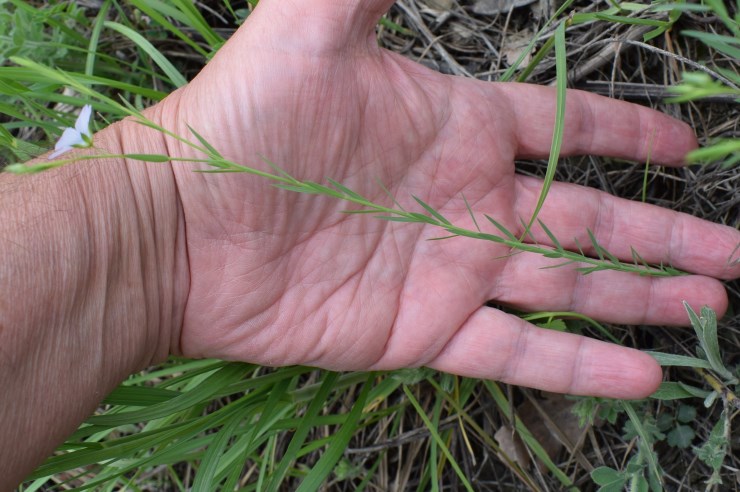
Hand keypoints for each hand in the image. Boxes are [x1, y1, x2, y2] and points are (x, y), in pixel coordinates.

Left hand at [143, 0, 738, 397]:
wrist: (181, 227)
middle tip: (730, 253)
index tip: (686, 148)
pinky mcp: (424, 331)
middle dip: (662, 236)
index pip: (565, 131)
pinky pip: (517, 351)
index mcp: (457, 130)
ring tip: (710, 308)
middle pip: (589, 218)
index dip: (627, 138)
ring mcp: (451, 272)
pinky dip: (579, 365)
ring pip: (567, 287)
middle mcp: (467, 202)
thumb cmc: (243, 121)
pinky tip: (642, 375)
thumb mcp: (312, 22)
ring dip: (640, 298)